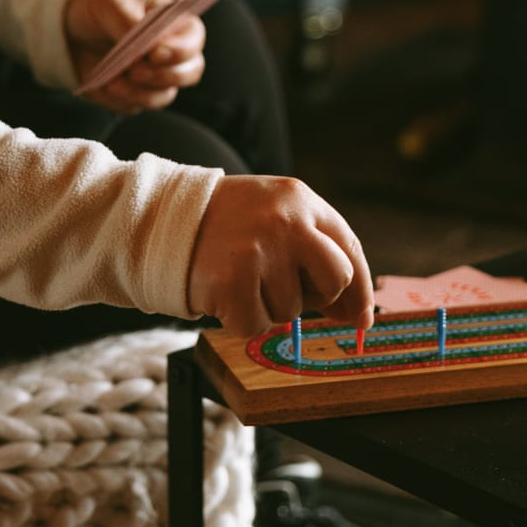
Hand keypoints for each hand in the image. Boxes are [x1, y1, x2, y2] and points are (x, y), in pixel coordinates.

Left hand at [64, 0, 204, 113]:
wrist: (78, 27)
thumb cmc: (105, 7)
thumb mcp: (113, 3)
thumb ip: (129, 22)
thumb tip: (140, 47)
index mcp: (176, 24)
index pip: (193, 40)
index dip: (180, 50)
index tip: (154, 53)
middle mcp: (174, 54)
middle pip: (189, 73)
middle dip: (162, 76)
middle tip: (134, 71)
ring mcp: (158, 78)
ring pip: (164, 96)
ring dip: (138, 93)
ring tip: (111, 82)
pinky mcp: (137, 95)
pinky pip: (135, 106)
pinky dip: (118, 100)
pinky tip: (102, 86)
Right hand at [188, 174, 374, 337]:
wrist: (165, 219)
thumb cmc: (228, 222)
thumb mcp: (277, 214)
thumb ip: (317, 251)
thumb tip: (355, 313)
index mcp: (301, 200)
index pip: (350, 249)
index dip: (360, 289)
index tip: (361, 318)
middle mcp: (286, 222)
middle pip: (335, 281)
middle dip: (317, 296)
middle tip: (283, 288)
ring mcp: (259, 252)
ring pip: (292, 310)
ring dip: (269, 305)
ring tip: (242, 276)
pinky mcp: (231, 283)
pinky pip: (257, 326)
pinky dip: (242, 319)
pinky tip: (226, 292)